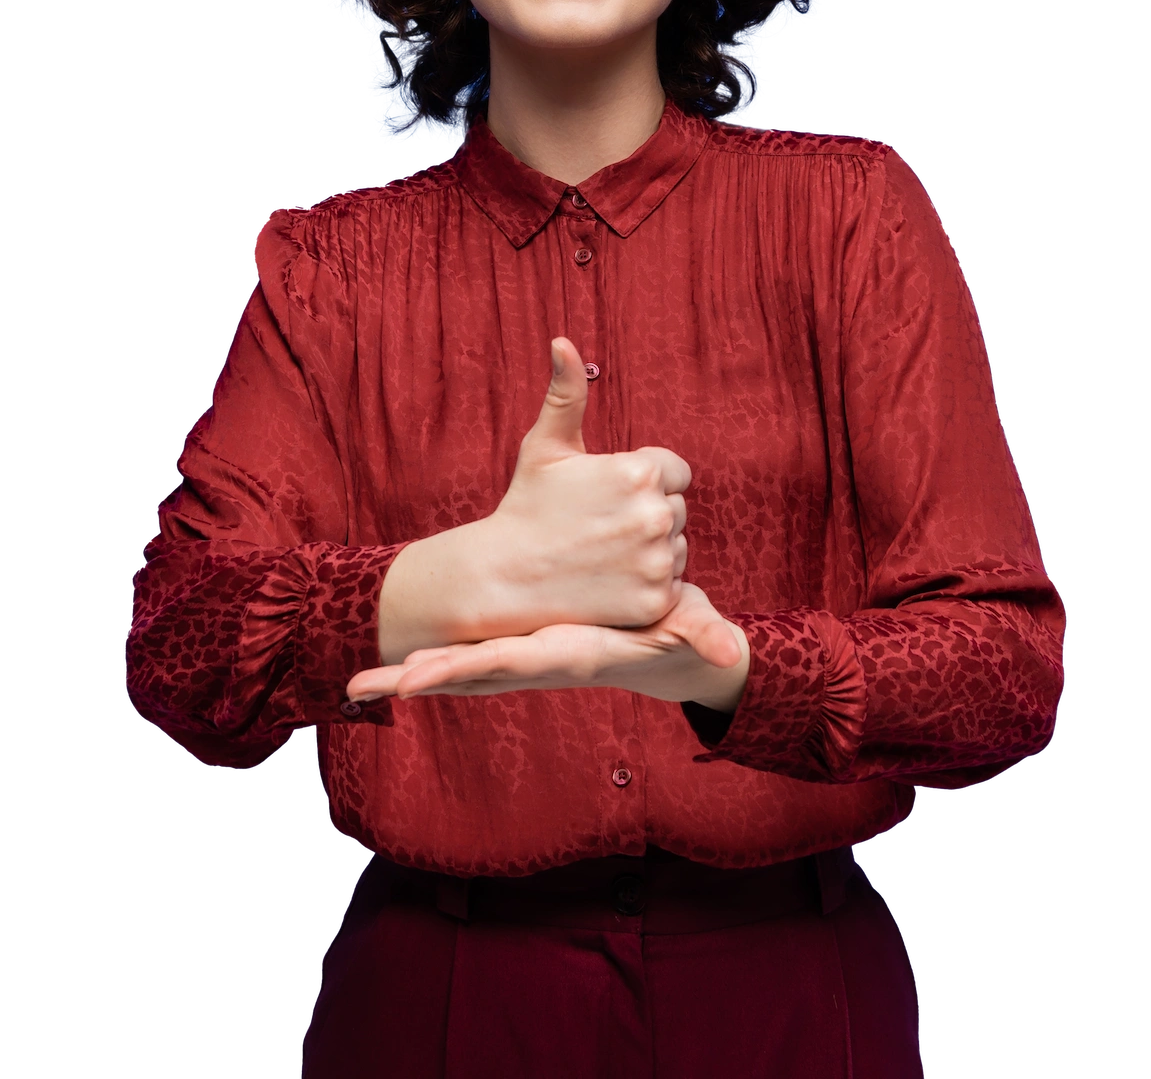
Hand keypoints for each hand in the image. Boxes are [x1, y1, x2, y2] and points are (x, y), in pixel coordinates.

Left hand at [351, 582, 750, 711]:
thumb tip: (728, 653)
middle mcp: (541, 662)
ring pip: (461, 668)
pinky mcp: (523, 650)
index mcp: (570, 652)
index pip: (510, 661)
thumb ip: (705, 637)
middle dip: (417, 679)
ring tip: (356, 683)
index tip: (417, 679)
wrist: (669, 657)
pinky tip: (396, 667)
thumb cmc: (678, 638)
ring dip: (410, 675)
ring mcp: (528, 660)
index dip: (464, 668)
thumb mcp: (691, 630)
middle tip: (361, 685)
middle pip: (468, 673)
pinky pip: (471, 657)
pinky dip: (433, 663)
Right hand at [483, 336, 692, 630]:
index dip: (641, 482)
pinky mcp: (657, 601)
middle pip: (676, 509)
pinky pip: (672, 584)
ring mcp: (658, 561)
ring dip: (650, 550)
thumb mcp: (545, 445)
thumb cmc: (526, 505)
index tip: (605, 497)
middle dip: (645, 515)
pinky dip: (647, 585)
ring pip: (676, 547)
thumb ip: (566, 393)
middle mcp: (656, 516)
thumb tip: (563, 341)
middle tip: (597, 527)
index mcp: (639, 472)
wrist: (503, 578)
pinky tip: (608, 580)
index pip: (674, 472)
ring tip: (601, 554)